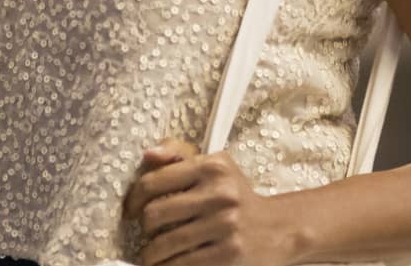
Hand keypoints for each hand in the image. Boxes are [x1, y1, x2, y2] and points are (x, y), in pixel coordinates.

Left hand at [122, 139, 304, 265]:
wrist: (280, 228)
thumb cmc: (237, 195)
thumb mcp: (215, 166)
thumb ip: (178, 155)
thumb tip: (147, 155)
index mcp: (211, 168)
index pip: (153, 181)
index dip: (133, 199)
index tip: (130, 211)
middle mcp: (219, 195)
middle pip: (155, 214)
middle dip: (144, 228)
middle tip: (145, 233)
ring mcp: (225, 226)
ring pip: (166, 244)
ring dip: (151, 254)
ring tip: (150, 256)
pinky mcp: (230, 255)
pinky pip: (184, 264)